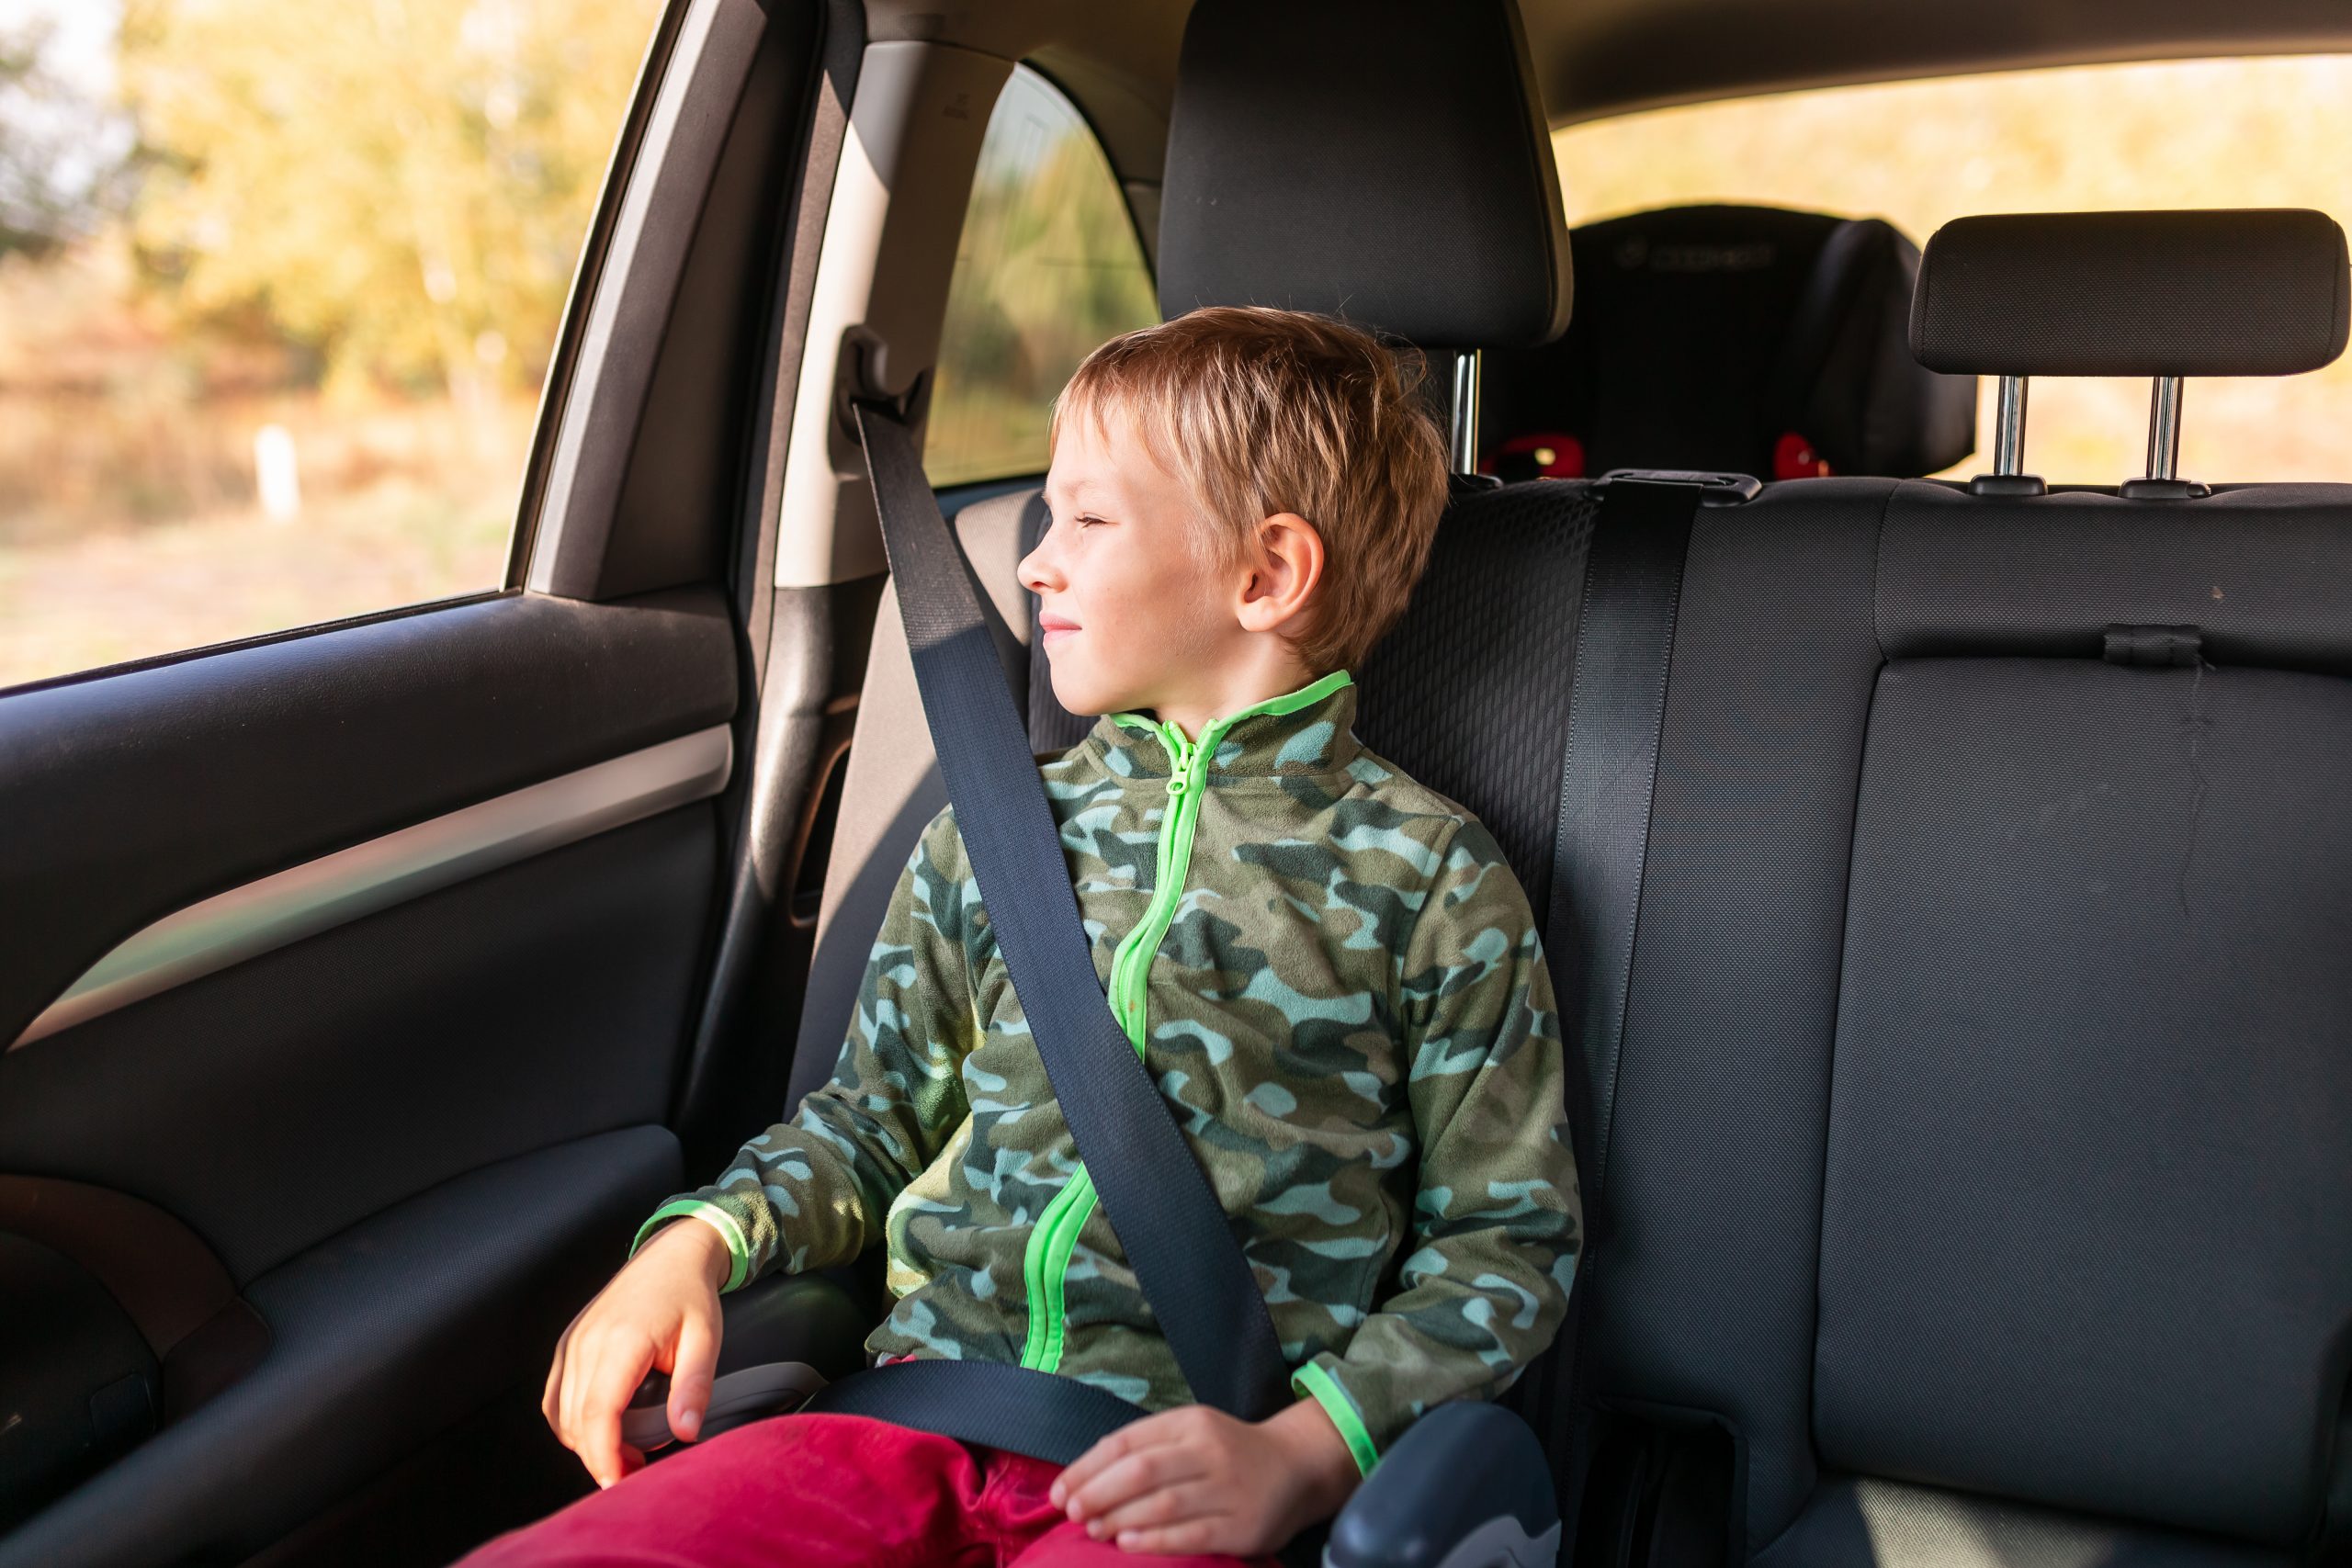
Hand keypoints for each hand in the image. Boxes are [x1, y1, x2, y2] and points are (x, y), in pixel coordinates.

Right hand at [541, 1216, 731, 1488]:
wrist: (670, 1255)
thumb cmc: (689, 1295)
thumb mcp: (706, 1338)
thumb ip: (695, 1386)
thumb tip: (686, 1432)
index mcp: (621, 1341)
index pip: (599, 1413)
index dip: (604, 1456)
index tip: (620, 1483)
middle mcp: (587, 1343)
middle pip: (576, 1422)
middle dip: (601, 1458)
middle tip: (636, 1473)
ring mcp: (572, 1343)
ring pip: (561, 1414)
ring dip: (586, 1443)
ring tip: (625, 1452)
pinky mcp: (567, 1345)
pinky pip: (556, 1398)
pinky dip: (573, 1423)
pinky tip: (603, 1429)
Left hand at [1050, 1399, 1359, 1555]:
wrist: (1297, 1467)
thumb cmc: (1230, 1452)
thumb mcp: (1191, 1433)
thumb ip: (1147, 1448)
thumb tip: (1087, 1476)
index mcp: (1189, 1423)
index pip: (1126, 1441)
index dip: (1087, 1468)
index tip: (1060, 1490)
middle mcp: (1209, 1451)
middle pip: (1141, 1471)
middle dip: (1097, 1493)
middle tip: (1072, 1512)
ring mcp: (1228, 1488)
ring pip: (1163, 1503)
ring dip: (1120, 1518)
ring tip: (1092, 1529)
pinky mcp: (1243, 1526)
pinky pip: (1192, 1534)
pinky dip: (1156, 1541)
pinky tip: (1128, 1545)